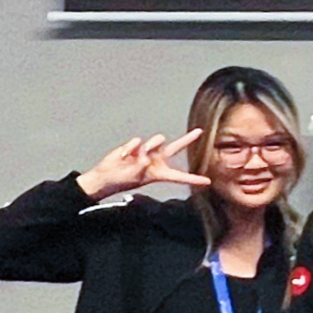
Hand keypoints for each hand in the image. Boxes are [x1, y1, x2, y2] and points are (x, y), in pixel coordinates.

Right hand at [76, 129, 207, 200]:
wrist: (105, 175)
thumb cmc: (121, 180)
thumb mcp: (135, 178)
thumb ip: (142, 168)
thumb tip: (146, 158)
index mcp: (160, 173)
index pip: (180, 176)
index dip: (194, 179)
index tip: (207, 181)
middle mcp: (157, 161)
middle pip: (176, 148)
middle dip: (187, 139)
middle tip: (199, 131)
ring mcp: (147, 152)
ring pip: (157, 140)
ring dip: (150, 145)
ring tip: (136, 156)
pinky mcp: (136, 146)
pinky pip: (138, 141)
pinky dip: (131, 148)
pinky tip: (124, 155)